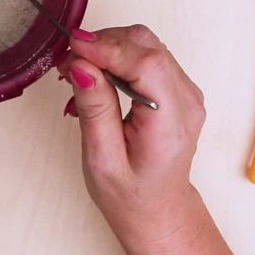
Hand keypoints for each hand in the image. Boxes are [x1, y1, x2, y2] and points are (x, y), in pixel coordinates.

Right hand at [57, 25, 239, 254]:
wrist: (158, 211)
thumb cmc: (131, 195)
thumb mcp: (102, 159)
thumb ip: (95, 109)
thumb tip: (82, 65)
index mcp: (170, 125)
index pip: (146, 64)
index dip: (107, 47)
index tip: (72, 46)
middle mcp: (186, 102)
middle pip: (146, 45)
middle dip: (102, 44)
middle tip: (67, 64)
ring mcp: (186, 92)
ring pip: (146, 44)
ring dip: (107, 48)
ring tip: (78, 72)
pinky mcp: (177, 87)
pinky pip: (147, 55)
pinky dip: (117, 56)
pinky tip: (97, 76)